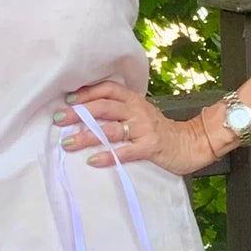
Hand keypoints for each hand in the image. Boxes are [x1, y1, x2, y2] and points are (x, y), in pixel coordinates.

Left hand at [52, 80, 224, 176]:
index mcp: (134, 100)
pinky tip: (92, 160)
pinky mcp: (150, 147)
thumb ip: (121, 111)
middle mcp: (138, 111)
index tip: (67, 99)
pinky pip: (126, 151)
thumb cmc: (162, 131)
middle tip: (58, 119)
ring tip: (67, 142)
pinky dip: (108, 156)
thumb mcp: (141, 114)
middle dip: (78, 113)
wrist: (192, 143)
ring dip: (86, 136)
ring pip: (110, 129)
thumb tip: (88, 115)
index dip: (86, 93)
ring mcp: (144, 128)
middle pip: (104, 107)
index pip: (107, 89)